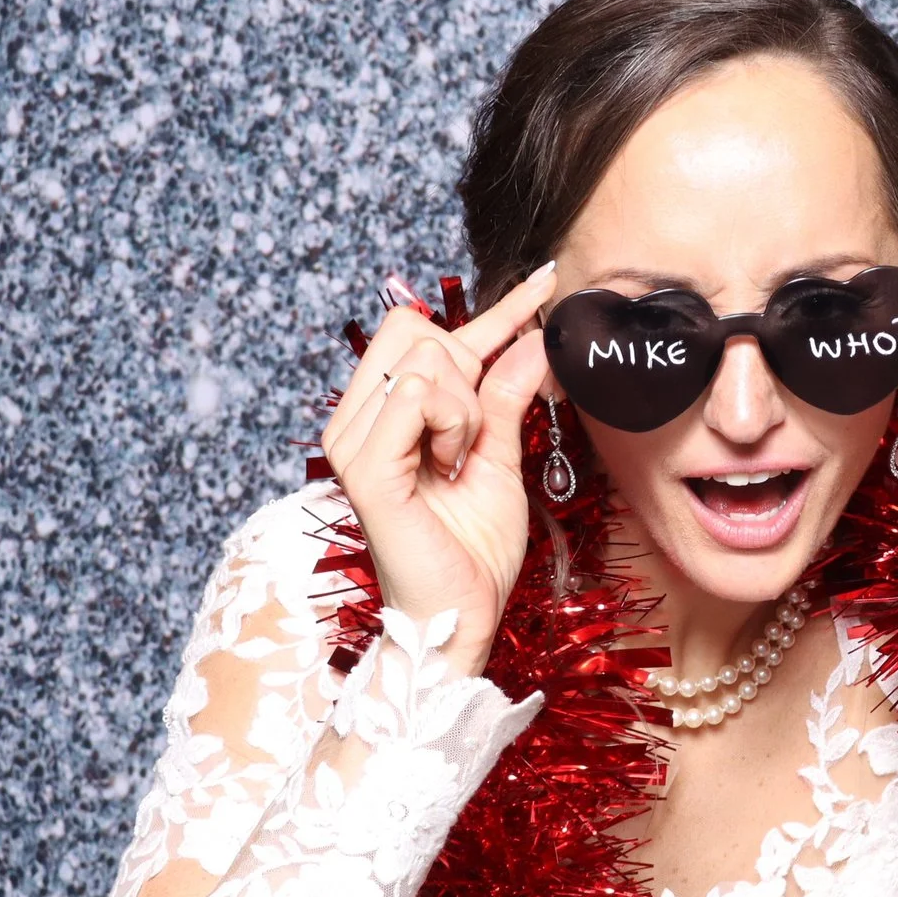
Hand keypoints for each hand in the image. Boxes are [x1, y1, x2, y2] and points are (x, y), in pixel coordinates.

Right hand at [319, 265, 556, 675]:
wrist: (461, 614)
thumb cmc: (474, 549)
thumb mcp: (502, 458)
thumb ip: (507, 397)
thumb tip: (532, 336)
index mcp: (383, 415)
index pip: (427, 331)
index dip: (494, 308)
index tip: (545, 282)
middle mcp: (356, 420)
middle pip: (419, 330)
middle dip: (468, 370)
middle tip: (473, 434)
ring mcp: (353, 441)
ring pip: (426, 361)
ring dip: (466, 407)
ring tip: (460, 460)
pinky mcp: (363, 466)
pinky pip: (416, 397)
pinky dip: (453, 423)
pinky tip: (451, 463)